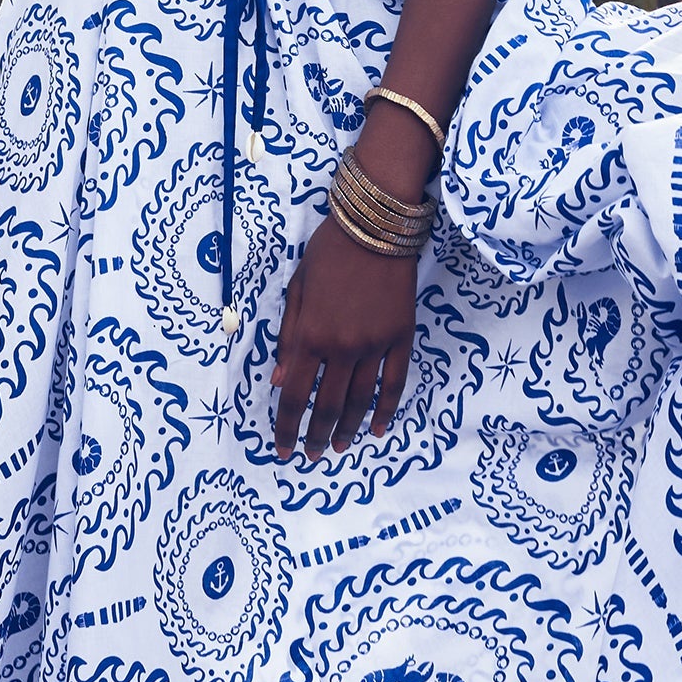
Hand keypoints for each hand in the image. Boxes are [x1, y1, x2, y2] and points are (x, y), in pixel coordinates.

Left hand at [271, 217, 419, 459]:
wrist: (376, 226)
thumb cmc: (329, 253)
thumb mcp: (296, 290)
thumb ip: (288, 338)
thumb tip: (281, 381)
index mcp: (310, 336)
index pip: (294, 395)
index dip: (287, 427)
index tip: (283, 449)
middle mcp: (341, 348)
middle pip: (326, 406)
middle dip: (316, 437)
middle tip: (311, 455)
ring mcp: (374, 346)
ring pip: (359, 402)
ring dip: (347, 429)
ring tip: (339, 447)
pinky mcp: (400, 339)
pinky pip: (393, 384)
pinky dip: (385, 410)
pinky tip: (376, 429)